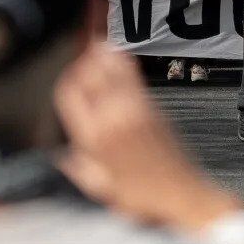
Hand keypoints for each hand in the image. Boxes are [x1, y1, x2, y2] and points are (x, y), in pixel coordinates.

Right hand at [54, 43, 241, 230]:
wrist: (182, 194)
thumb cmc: (143, 197)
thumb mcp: (99, 189)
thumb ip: (76, 170)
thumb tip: (60, 159)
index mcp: (95, 138)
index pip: (70, 92)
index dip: (65, 82)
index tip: (66, 82)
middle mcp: (114, 116)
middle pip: (90, 71)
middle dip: (81, 62)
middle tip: (78, 61)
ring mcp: (135, 108)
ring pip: (112, 65)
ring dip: (100, 54)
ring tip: (94, 46)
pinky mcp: (154, 106)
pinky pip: (131, 73)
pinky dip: (120, 61)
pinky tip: (115, 55)